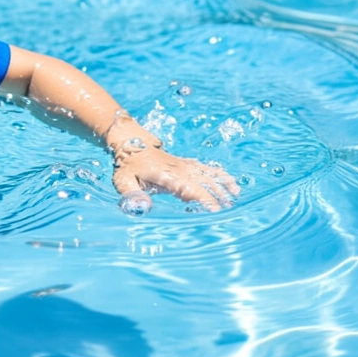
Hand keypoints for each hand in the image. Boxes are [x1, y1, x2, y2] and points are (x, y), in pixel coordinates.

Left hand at [112, 145, 239, 212]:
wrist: (132, 144)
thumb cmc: (127, 168)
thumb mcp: (122, 182)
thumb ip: (132, 195)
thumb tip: (142, 208)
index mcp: (166, 176)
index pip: (188, 189)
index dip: (202, 199)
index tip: (214, 211)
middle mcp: (180, 169)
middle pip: (203, 184)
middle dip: (217, 198)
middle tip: (229, 212)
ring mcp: (186, 165)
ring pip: (210, 176)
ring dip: (223, 187)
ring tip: (235, 200)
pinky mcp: (189, 164)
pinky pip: (209, 169)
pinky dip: (222, 176)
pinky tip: (234, 186)